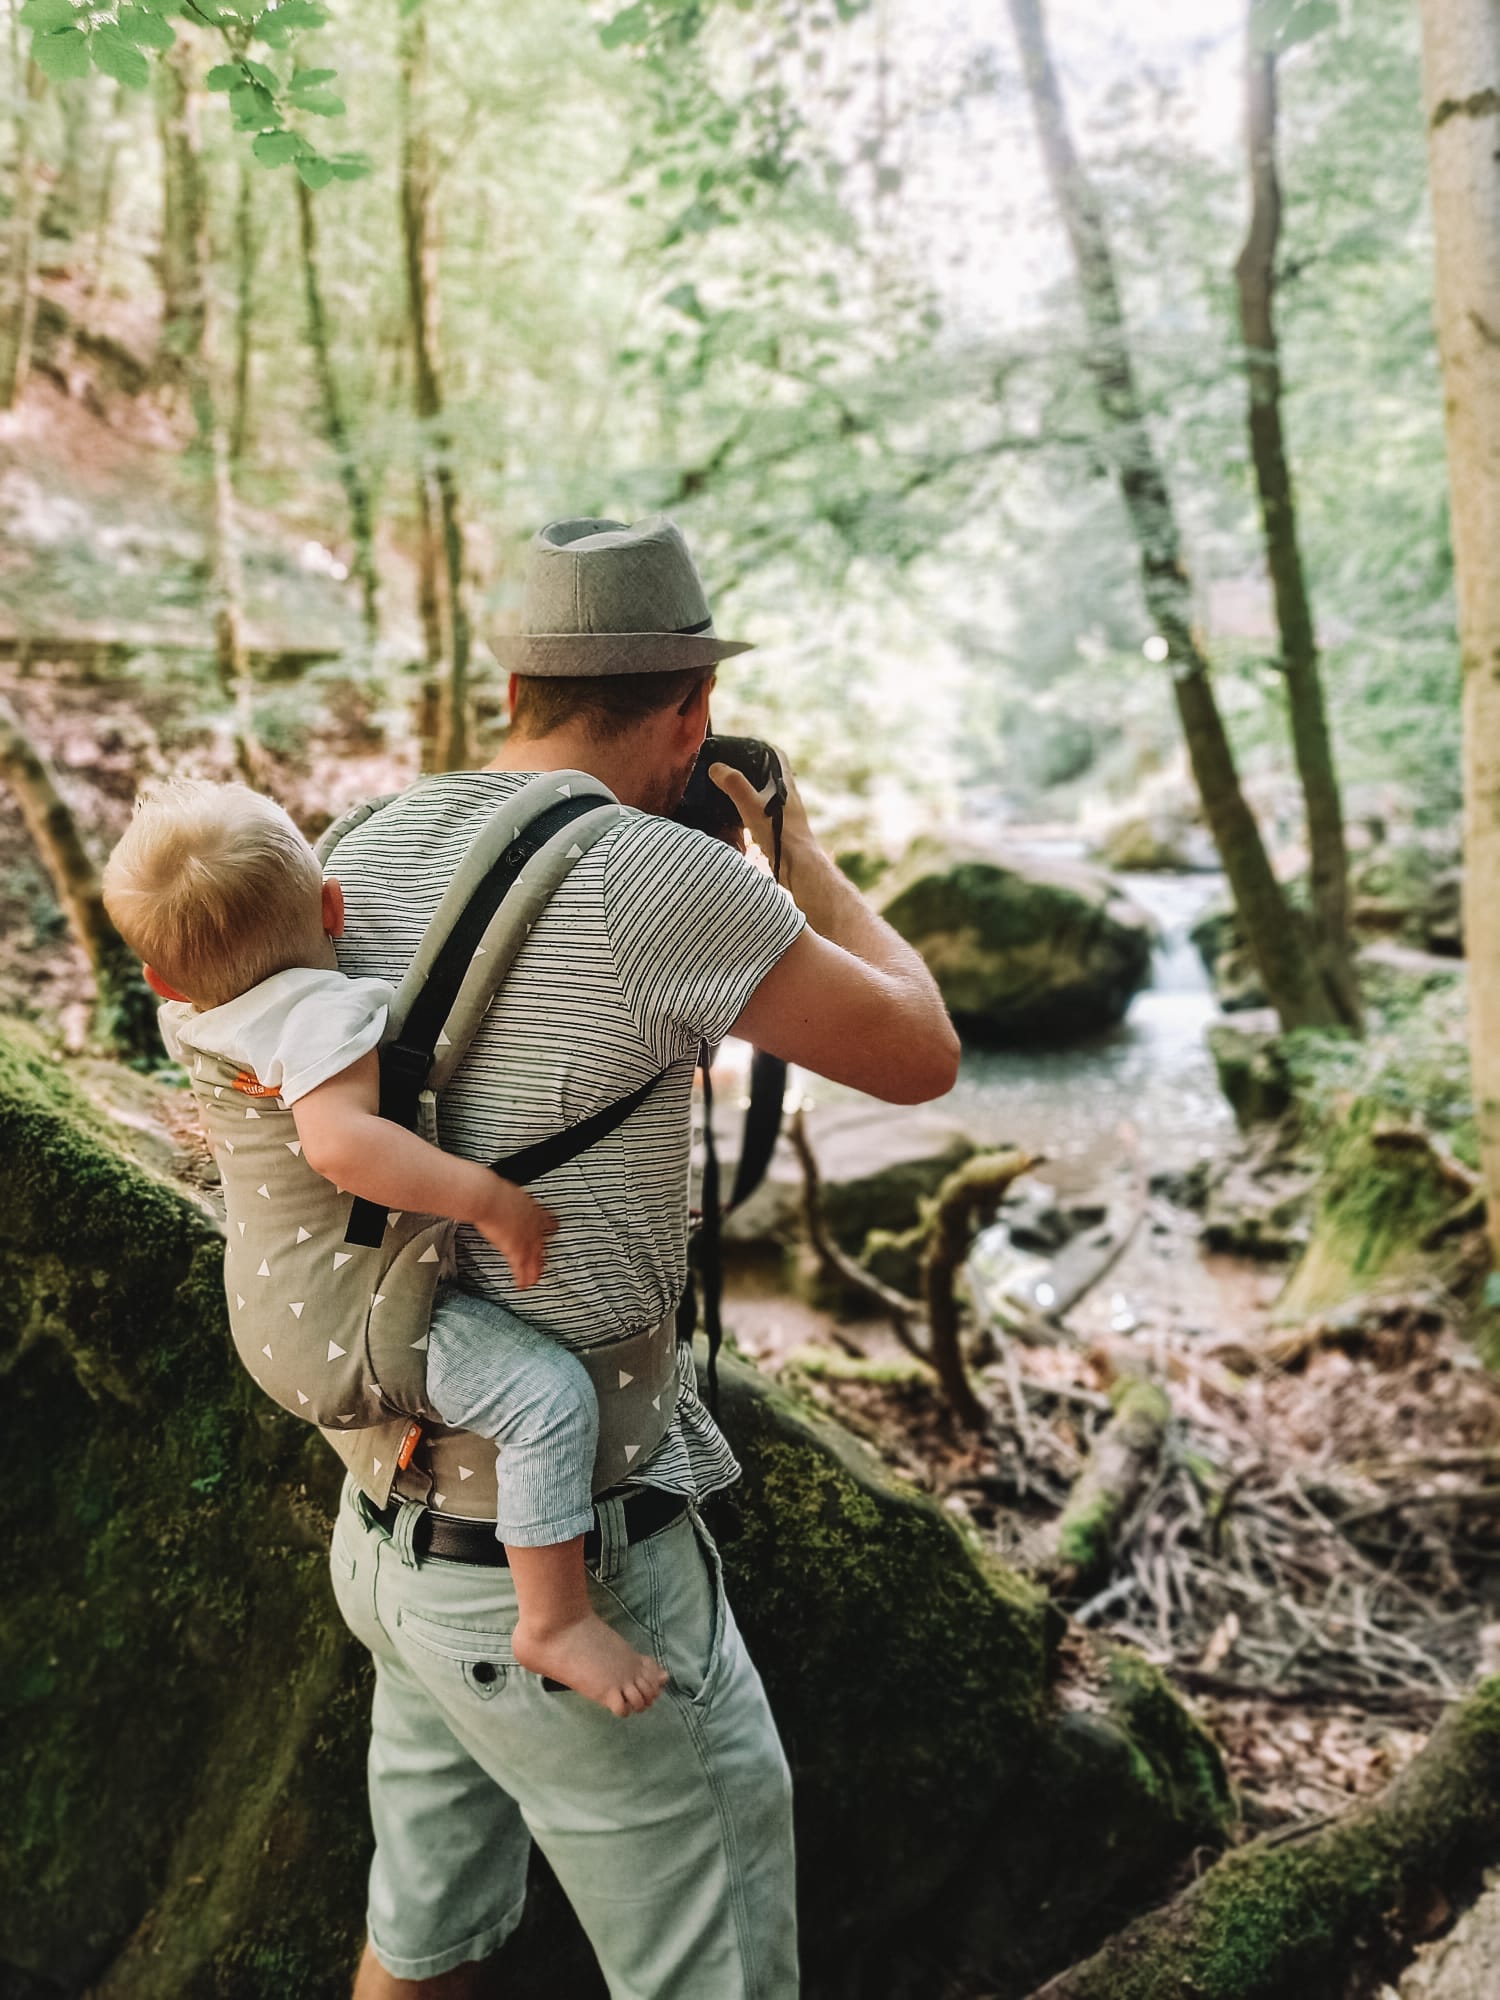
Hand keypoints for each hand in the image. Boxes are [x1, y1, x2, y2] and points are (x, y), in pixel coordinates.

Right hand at [473, 1179, 558, 1287]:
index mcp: (531, 1209)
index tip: (553, 1229)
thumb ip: (509, 1199)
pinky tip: (522, 1284)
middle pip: (540, 1244)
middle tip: (542, 1265)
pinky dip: (521, 1277)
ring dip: (533, 1271)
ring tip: (533, 1280)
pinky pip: (520, 1267)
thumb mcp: (506, 1191)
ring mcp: (525, 1238)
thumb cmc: (490, 1191)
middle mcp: (532, 1225)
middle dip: (541, 1257)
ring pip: (533, 1259)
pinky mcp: (515, 1248)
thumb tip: (503, 1196)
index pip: (546, 1220)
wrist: (487, 1197)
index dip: (550, 1227)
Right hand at [708, 746, 813, 874]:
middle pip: (772, 774)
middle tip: (732, 770)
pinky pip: (769, 812)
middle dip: (754, 770)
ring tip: (733, 792)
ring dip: (754, 791)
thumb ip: (734, 784)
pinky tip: (744, 818)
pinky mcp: (785, 828)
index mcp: (784, 784)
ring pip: (770, 794)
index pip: (777, 755)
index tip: (744, 747)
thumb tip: (716, 768)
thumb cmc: (778, 834)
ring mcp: (789, 813)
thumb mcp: (750, 805)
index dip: (761, 747)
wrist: (798, 865)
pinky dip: (756, 809)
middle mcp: (790, 795)